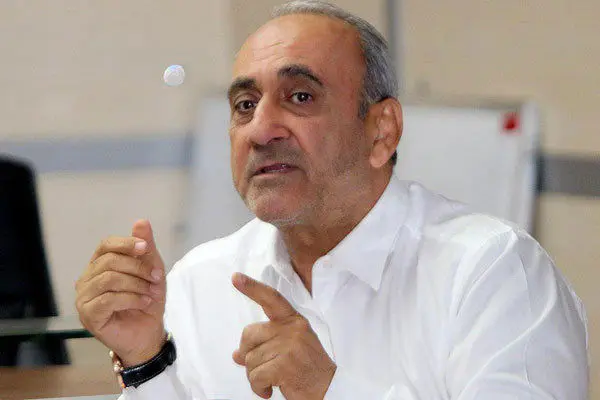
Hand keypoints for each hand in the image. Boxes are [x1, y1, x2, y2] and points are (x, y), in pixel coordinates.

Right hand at [75, 220, 166, 365]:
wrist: (148, 333)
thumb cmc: (147, 299)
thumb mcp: (151, 269)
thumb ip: (145, 247)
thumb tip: (141, 221)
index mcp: (99, 265)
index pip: (106, 245)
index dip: (126, 244)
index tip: (146, 249)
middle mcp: (87, 280)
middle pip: (109, 262)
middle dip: (137, 268)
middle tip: (156, 278)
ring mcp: (84, 299)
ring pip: (109, 280)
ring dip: (137, 284)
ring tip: (151, 293)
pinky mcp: (88, 316)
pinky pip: (108, 299)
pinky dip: (132, 299)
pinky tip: (144, 303)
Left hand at [232, 273, 335, 399]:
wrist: (329, 390)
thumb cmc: (308, 369)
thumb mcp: (290, 348)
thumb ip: (265, 345)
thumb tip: (238, 354)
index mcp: (293, 321)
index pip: (271, 299)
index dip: (252, 288)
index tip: (236, 277)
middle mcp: (292, 329)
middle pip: (248, 335)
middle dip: (248, 355)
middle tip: (264, 368)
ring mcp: (289, 346)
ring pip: (249, 360)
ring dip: (256, 376)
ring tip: (274, 380)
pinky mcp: (284, 365)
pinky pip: (255, 376)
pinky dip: (258, 388)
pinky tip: (270, 390)